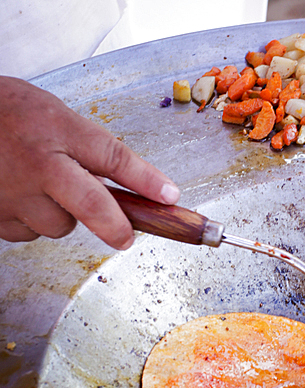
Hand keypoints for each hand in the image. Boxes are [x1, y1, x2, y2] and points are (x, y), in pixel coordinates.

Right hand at [0, 76, 179, 248]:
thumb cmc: (9, 114)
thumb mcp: (55, 118)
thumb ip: (94, 151)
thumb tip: (143, 188)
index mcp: (56, 131)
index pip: (112, 156)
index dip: (146, 180)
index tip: (170, 197)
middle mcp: (38, 165)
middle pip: (91, 207)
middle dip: (116, 226)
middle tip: (125, 237)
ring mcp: (16, 195)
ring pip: (60, 225)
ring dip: (62, 215)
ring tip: (42, 188)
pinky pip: (32, 233)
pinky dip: (33, 221)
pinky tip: (20, 196)